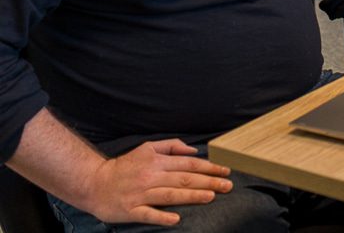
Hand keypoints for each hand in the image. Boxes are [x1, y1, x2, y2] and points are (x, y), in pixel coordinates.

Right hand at [85, 139, 231, 225]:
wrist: (93, 183)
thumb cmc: (124, 166)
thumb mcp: (147, 148)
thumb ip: (171, 146)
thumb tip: (193, 150)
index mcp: (156, 162)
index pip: (188, 164)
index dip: (209, 167)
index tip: (225, 171)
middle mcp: (150, 177)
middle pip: (184, 179)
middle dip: (208, 182)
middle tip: (227, 186)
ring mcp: (140, 195)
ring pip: (170, 195)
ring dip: (191, 196)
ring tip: (210, 196)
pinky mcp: (130, 210)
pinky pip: (148, 214)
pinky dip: (161, 216)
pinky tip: (176, 219)